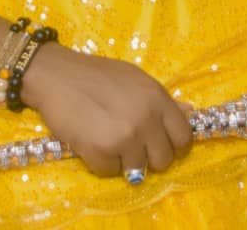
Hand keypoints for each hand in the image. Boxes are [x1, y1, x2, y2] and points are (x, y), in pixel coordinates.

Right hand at [21, 43, 191, 177]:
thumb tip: (190, 113)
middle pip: (163, 160)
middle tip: (130, 142)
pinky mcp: (100, 152)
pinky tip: (91, 140)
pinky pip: (110, 172)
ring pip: (138, 170)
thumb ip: (161, 100)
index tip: (159, 142)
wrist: (55, 75)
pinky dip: (101, 162)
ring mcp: (123, 137)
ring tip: (107, 137)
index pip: (184, 137)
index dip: (173, 144)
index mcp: (156, 97)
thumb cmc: (96, 74)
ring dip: (123, 159)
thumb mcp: (134, 78)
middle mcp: (145, 118)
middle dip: (148, 156)